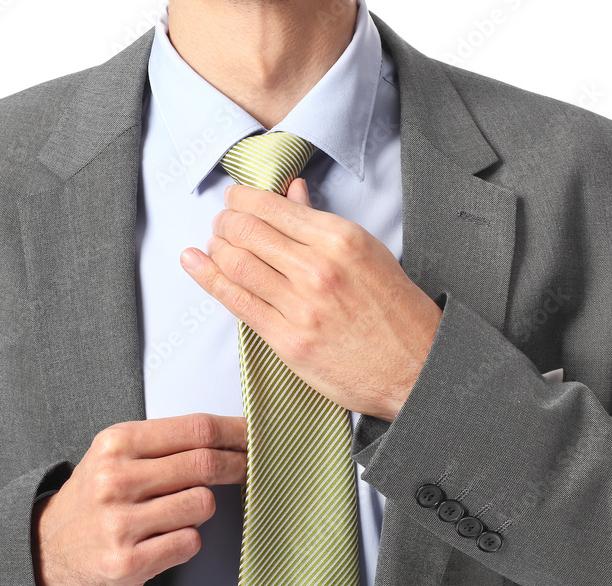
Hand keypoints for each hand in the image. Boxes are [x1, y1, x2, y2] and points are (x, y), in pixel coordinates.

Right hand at [31, 413, 247, 585]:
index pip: (195, 429)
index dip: (235, 431)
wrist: (42, 552)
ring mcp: (120, 522)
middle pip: (205, 463)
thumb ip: (164, 444)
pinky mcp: (128, 561)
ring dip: (201, 509)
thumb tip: (229, 434)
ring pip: (202, 504)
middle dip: (238, 466)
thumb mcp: (114, 456)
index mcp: (117, 443)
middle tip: (249, 469)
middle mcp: (116, 479)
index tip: (255, 435)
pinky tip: (163, 539)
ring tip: (176, 513)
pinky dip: (186, 540)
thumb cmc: (92, 500)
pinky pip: (189, 542)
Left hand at [180, 180, 441, 421]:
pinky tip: (194, 264)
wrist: (416, 367)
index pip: (274, 207)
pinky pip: (237, 302)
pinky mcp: (288, 341)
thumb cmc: (397, 311)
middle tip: (221, 223)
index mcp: (341, 239)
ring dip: (215, 248)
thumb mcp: (368, 253)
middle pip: (248, 232)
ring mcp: (301, 306)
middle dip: (225, 222)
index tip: (233, 199)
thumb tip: (291, 191)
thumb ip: (322, 223)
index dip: (244, 199)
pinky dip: (208, 279)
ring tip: (212, 243)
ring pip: (236, 264)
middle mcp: (318, 268)